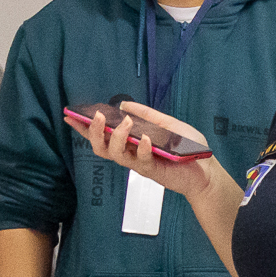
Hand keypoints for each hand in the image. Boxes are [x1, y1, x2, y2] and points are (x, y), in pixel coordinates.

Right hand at [74, 101, 221, 198]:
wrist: (205, 170)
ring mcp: (140, 163)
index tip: (70, 116)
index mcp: (130, 142)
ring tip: (126, 124)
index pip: (103, 135)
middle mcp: (131, 153)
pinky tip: (147, 139)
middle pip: (101, 147)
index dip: (85, 128)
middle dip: (95, 132)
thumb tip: (124, 105)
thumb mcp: (166, 124)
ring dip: (118, 137)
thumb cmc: (186, 148)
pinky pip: (141, 161)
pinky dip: (142, 148)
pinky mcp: (152, 171)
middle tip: (98, 117)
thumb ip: (146, 116)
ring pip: (116, 154)